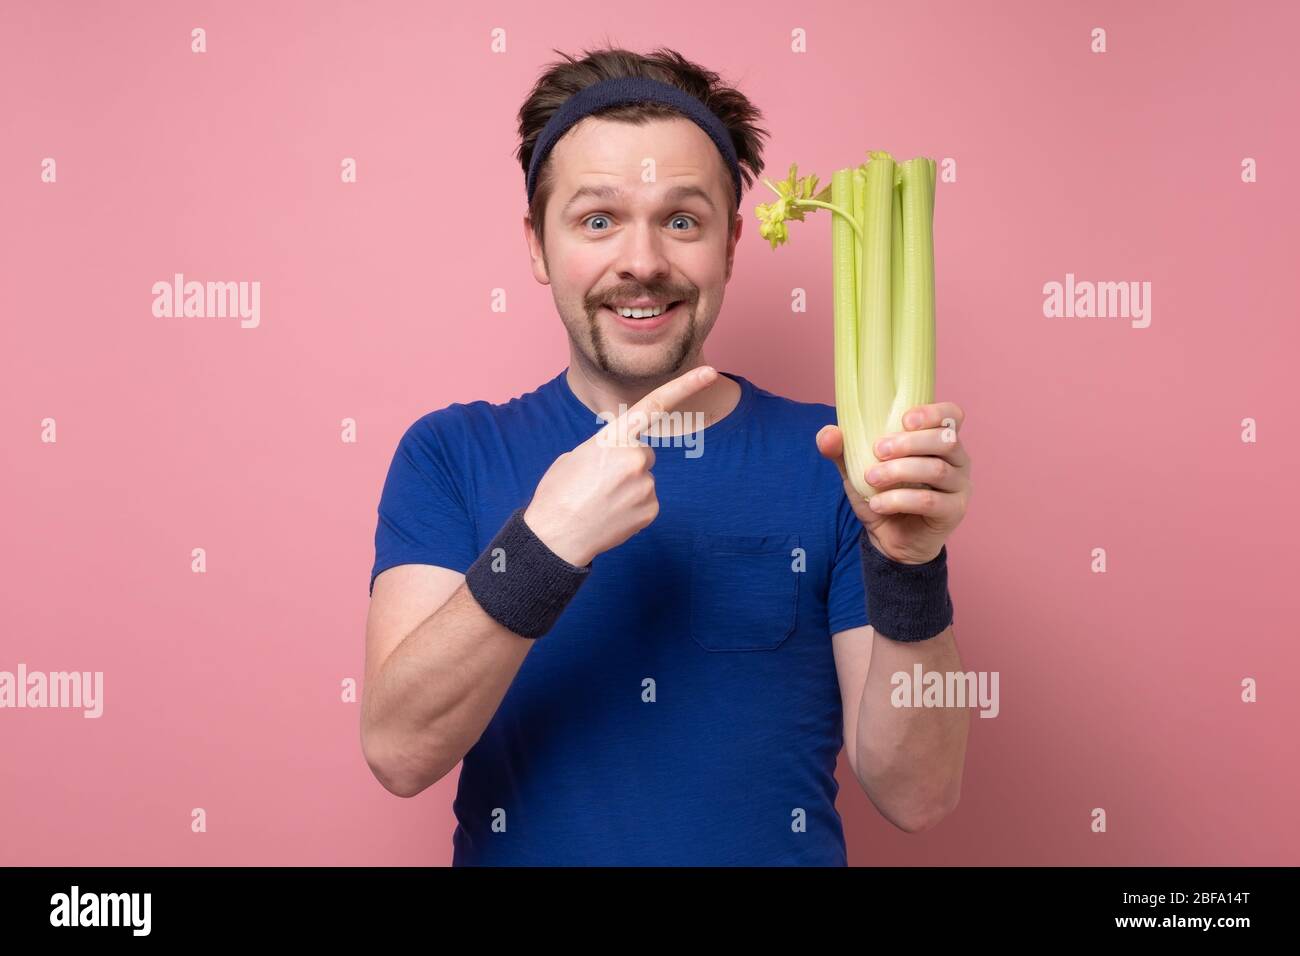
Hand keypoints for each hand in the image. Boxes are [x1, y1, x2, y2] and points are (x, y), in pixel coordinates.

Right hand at [524, 366, 718, 565]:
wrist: (555, 537)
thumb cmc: (557, 494)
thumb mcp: (575, 456)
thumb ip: (604, 448)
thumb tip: (617, 456)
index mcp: (613, 438)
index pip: (654, 405)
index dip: (685, 386)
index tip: (709, 373)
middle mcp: (635, 457)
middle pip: (644, 453)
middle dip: (627, 464)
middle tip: (599, 482)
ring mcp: (646, 484)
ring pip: (644, 480)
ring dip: (627, 488)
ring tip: (600, 500)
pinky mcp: (651, 509)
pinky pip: (646, 502)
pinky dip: (631, 508)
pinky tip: (610, 514)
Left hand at [816, 402, 972, 564]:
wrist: (889, 540)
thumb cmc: (881, 495)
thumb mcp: (857, 470)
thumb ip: (842, 450)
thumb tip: (828, 433)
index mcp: (938, 441)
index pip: (951, 415)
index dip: (933, 412)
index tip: (904, 420)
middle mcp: (956, 460)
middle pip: (945, 439)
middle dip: (908, 442)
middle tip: (878, 450)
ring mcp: (959, 486)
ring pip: (937, 469)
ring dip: (899, 471)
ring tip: (871, 479)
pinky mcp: (954, 511)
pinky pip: (929, 500)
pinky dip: (899, 500)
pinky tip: (877, 504)